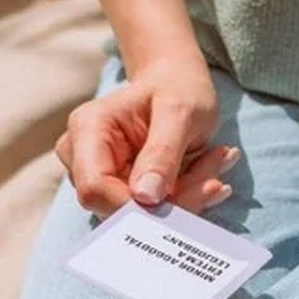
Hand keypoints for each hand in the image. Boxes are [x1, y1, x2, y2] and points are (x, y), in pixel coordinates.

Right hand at [57, 52, 238, 215]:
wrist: (177, 83)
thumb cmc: (177, 86)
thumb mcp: (180, 110)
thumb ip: (162, 152)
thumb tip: (146, 198)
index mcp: (88, 129)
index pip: (95, 189)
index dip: (134, 206)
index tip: (179, 195)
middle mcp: (82, 157)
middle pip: (115, 208)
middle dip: (170, 203)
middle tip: (214, 180)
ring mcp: (98, 177)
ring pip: (137, 215)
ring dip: (184, 200)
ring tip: (216, 165)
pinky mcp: (118, 192)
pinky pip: (150, 213)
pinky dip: (184, 199)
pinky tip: (208, 175)